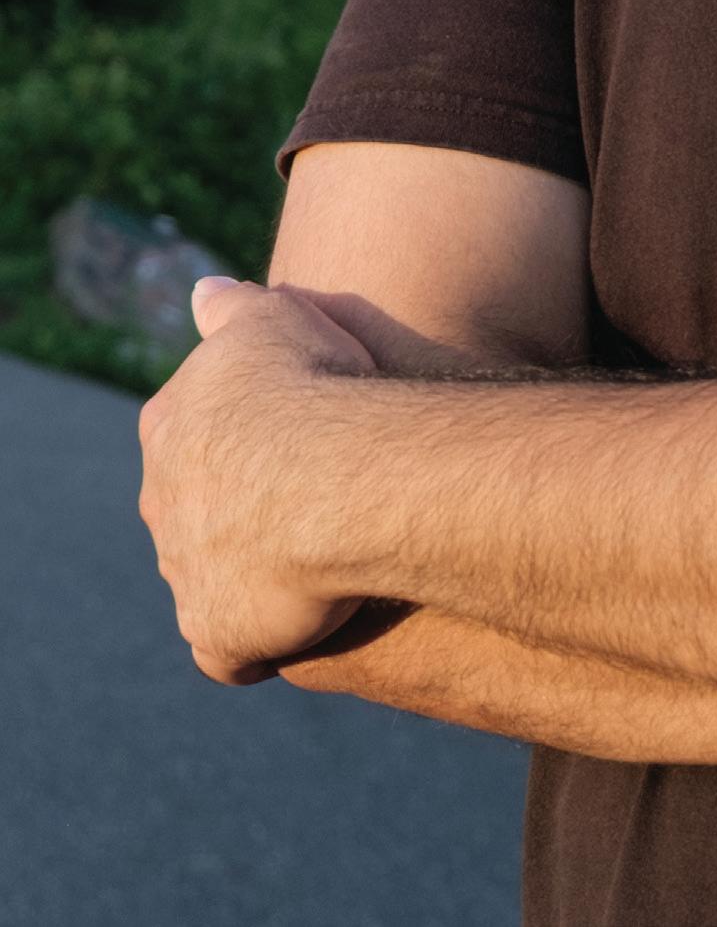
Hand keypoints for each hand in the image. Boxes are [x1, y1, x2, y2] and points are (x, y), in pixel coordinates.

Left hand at [137, 278, 377, 684]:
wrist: (329, 477)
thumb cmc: (309, 385)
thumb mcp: (273, 315)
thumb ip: (233, 308)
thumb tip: (204, 291)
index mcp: (170, 427)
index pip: (189, 434)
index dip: (242, 433)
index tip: (293, 430)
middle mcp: (163, 502)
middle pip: (194, 506)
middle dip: (239, 505)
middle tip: (312, 493)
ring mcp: (184, 573)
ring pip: (210, 574)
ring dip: (252, 568)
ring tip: (321, 555)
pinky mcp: (215, 634)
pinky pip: (231, 648)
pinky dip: (258, 639)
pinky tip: (302, 623)